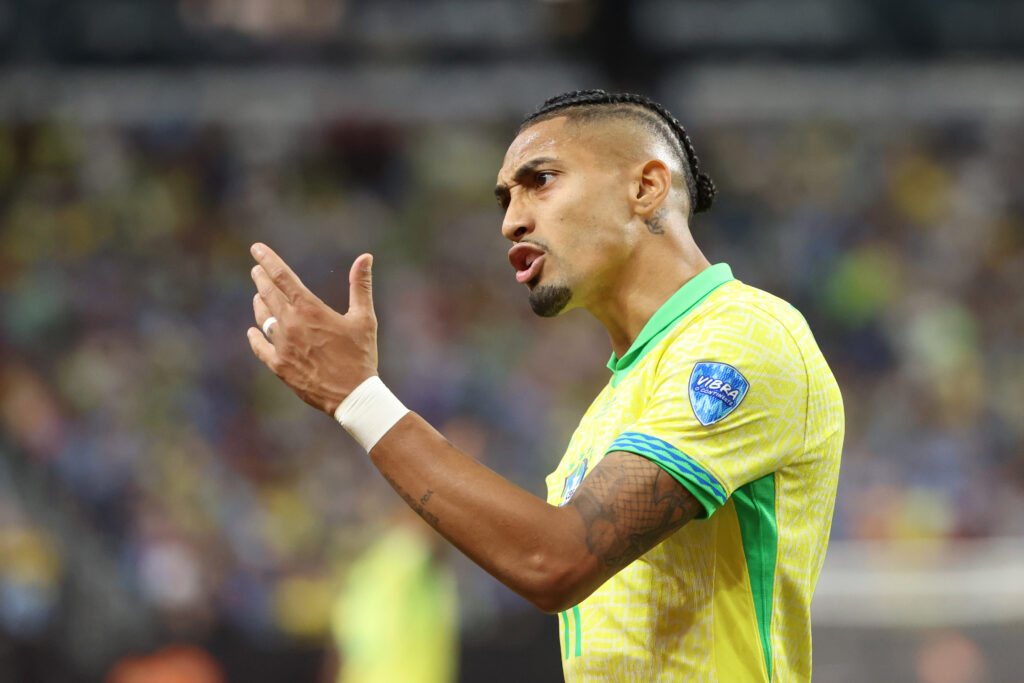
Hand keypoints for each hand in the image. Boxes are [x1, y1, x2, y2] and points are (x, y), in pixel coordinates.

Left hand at [246, 242, 377, 414]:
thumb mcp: (364, 318)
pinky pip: (260, 347)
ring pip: (263, 318)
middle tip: (256, 269)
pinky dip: (255, 337)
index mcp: (310, 309)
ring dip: (259, 304)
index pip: (281, 276)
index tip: (256, 248)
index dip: (267, 259)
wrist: (353, 396)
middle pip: (268, 294)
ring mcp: (282, 346)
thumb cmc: (361, 356)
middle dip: (261, 278)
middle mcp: (291, 325)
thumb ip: (360, 286)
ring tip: (258, 296)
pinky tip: (252, 331)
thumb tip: (365, 257)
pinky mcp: (279, 366)